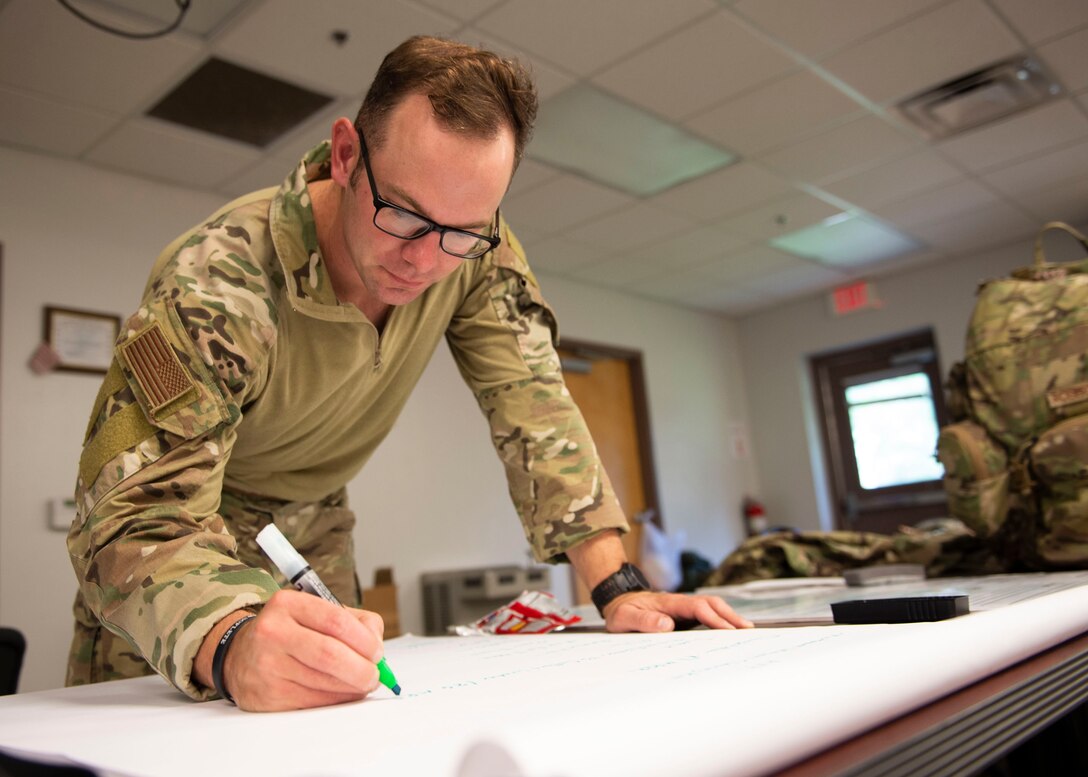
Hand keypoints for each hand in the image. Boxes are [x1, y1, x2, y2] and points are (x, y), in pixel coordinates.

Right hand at [204, 589, 385, 710]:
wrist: (240, 655)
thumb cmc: (291, 632)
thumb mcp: (317, 612)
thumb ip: (356, 622)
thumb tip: (377, 647)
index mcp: (288, 604)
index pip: (336, 621)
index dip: (364, 641)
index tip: (377, 652)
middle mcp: (273, 632)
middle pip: (330, 654)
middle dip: (362, 669)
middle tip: (375, 675)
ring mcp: (267, 665)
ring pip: (323, 682)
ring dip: (352, 687)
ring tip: (361, 683)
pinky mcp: (266, 695)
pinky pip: (312, 701)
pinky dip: (335, 700)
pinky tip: (341, 693)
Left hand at [602, 591, 752, 632]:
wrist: (618, 601)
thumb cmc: (622, 611)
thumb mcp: (625, 618)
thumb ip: (643, 621)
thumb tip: (667, 625)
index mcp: (668, 602)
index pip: (697, 607)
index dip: (714, 618)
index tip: (729, 630)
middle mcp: (679, 602)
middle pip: (711, 604)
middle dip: (730, 615)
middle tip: (748, 630)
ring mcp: (683, 607)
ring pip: (711, 608)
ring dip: (729, 617)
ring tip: (746, 630)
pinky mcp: (683, 614)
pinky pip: (706, 615)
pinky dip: (720, 620)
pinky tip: (729, 631)